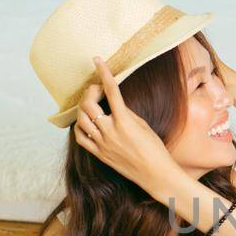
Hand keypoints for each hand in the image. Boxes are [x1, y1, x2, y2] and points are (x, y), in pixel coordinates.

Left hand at [74, 57, 181, 190]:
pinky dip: (80, 127)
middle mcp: (110, 131)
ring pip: (81, 120)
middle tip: (96, 88)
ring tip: (91, 104)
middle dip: (90, 91)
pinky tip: (85, 122)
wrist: (155, 174)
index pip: (111, 90)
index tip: (97, 61)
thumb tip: (114, 105)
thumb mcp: (143, 125)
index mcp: (125, 121)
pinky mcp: (100, 154)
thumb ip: (126, 114)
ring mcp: (103, 144)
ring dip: (83, 108)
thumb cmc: (155, 149)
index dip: (103, 73)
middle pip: (89, 104)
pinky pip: (81, 138)